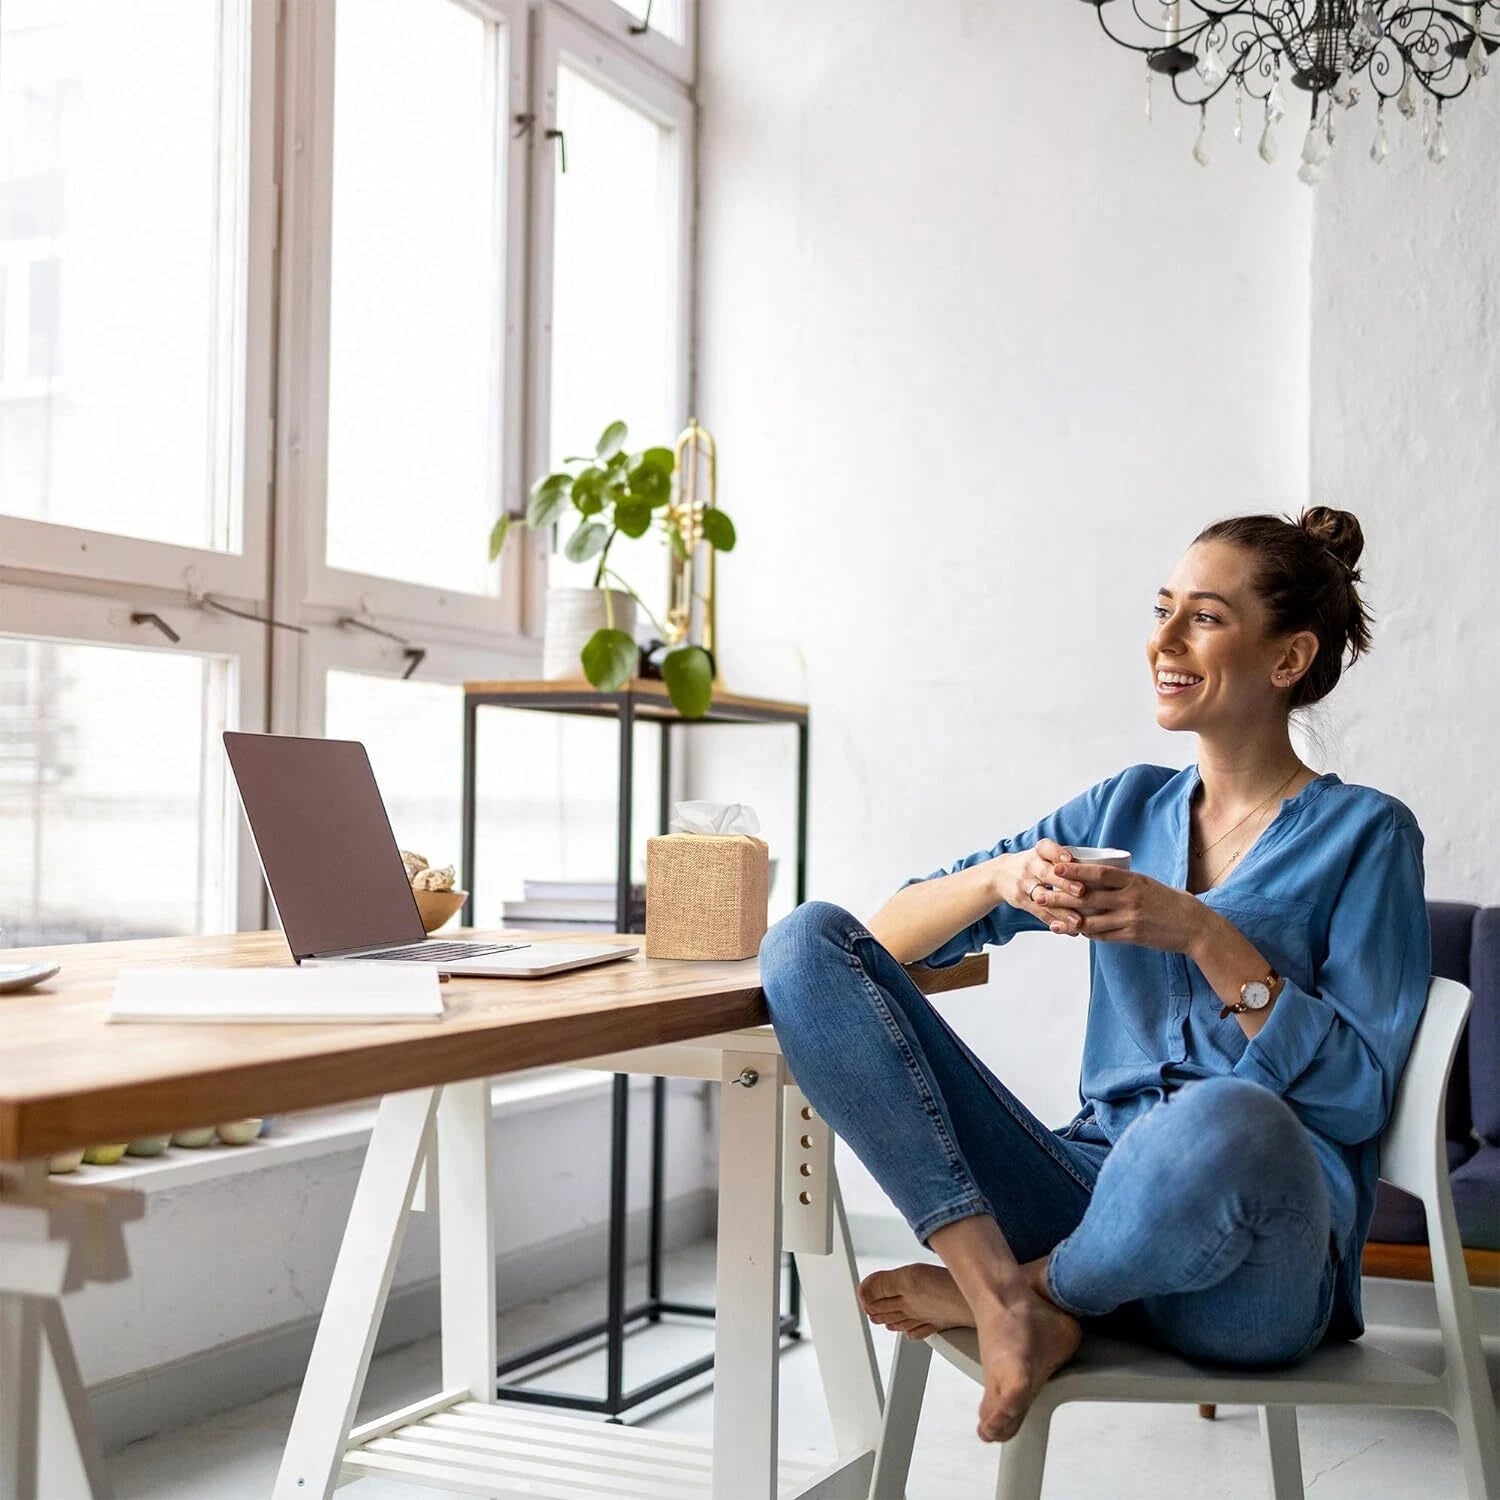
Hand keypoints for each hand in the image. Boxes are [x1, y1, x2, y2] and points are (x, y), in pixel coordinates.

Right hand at [999, 840, 1086, 937]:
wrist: (1001, 875)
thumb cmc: (1035, 864)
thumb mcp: (1044, 854)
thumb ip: (1066, 861)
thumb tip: (1105, 869)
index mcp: (1038, 851)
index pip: (1047, 848)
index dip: (1058, 853)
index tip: (1070, 860)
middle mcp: (1029, 866)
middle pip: (1046, 873)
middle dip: (1064, 883)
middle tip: (1082, 891)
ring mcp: (1023, 884)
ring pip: (1043, 897)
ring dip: (1061, 910)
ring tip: (1078, 921)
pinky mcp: (1021, 901)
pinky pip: (1039, 913)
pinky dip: (1056, 922)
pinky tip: (1071, 930)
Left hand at [1040, 860, 1207, 953]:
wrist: (1195, 926)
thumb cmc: (1170, 901)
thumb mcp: (1147, 883)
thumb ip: (1124, 881)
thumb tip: (1097, 875)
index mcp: (1133, 881)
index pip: (1099, 873)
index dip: (1076, 870)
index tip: (1056, 867)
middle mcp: (1130, 899)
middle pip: (1088, 897)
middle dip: (1061, 897)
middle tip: (1040, 896)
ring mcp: (1130, 919)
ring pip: (1091, 920)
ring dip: (1069, 920)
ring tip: (1051, 920)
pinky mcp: (1132, 936)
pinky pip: (1103, 936)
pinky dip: (1087, 933)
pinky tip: (1075, 931)